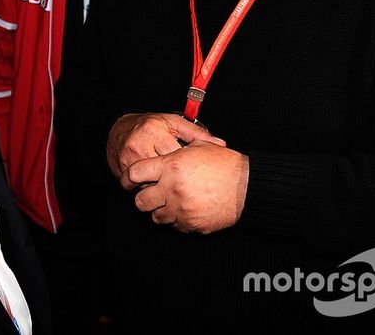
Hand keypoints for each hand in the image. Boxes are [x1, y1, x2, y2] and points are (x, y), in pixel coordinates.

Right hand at [106, 112, 224, 178]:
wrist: (117, 129)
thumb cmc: (149, 125)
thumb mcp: (173, 122)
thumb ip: (196, 133)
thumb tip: (221, 144)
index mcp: (155, 132)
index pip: (176, 156)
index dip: (189, 166)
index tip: (197, 172)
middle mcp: (139, 146)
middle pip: (163, 173)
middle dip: (176, 180)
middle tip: (188, 184)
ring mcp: (128, 160)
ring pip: (150, 184)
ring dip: (163, 188)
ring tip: (174, 187)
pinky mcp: (120, 171)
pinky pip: (138, 187)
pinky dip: (150, 189)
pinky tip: (158, 188)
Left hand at [127, 141, 249, 233]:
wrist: (247, 187)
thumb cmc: (225, 164)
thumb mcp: (198, 147)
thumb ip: (176, 150)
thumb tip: (162, 153)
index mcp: (171, 166)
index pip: (135, 173)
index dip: (127, 177)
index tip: (127, 181)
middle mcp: (172, 189)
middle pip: (140, 201)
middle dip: (142, 198)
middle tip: (149, 195)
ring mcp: (181, 209)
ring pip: (156, 217)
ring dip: (159, 211)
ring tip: (169, 203)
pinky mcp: (191, 224)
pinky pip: (174, 226)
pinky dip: (176, 220)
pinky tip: (185, 211)